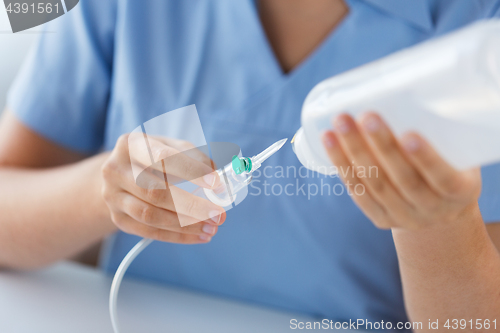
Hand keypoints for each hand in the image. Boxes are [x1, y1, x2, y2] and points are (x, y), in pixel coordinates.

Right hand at [101, 134, 225, 242]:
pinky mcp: (118, 219)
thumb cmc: (154, 159)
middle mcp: (116, 170)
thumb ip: (195, 158)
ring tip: (212, 227)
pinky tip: (200, 235)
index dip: (190, 170)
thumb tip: (219, 182)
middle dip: (191, 205)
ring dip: (186, 225)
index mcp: (131, 144)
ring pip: (151, 215)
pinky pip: (150, 232)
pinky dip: (178, 236)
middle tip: (218, 214)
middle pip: (155, 192)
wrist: (121, 174)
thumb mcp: (172, 147)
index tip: (216, 183)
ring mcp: (113, 196)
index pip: (162, 157)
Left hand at [322, 112, 481, 229]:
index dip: (425, 158)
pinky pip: (357, 192)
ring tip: (339, 124)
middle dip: (382, 146)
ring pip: (375, 184)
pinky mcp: (379, 217)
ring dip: (354, 152)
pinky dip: (342, 166)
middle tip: (366, 116)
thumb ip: (445, 135)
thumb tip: (417, 86)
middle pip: (403, 179)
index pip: (443, 178)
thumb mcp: (461, 158)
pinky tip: (329, 142)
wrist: (440, 215)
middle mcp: (430, 208)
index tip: (409, 134)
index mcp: (459, 192)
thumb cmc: (451, 171)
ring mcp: (403, 215)